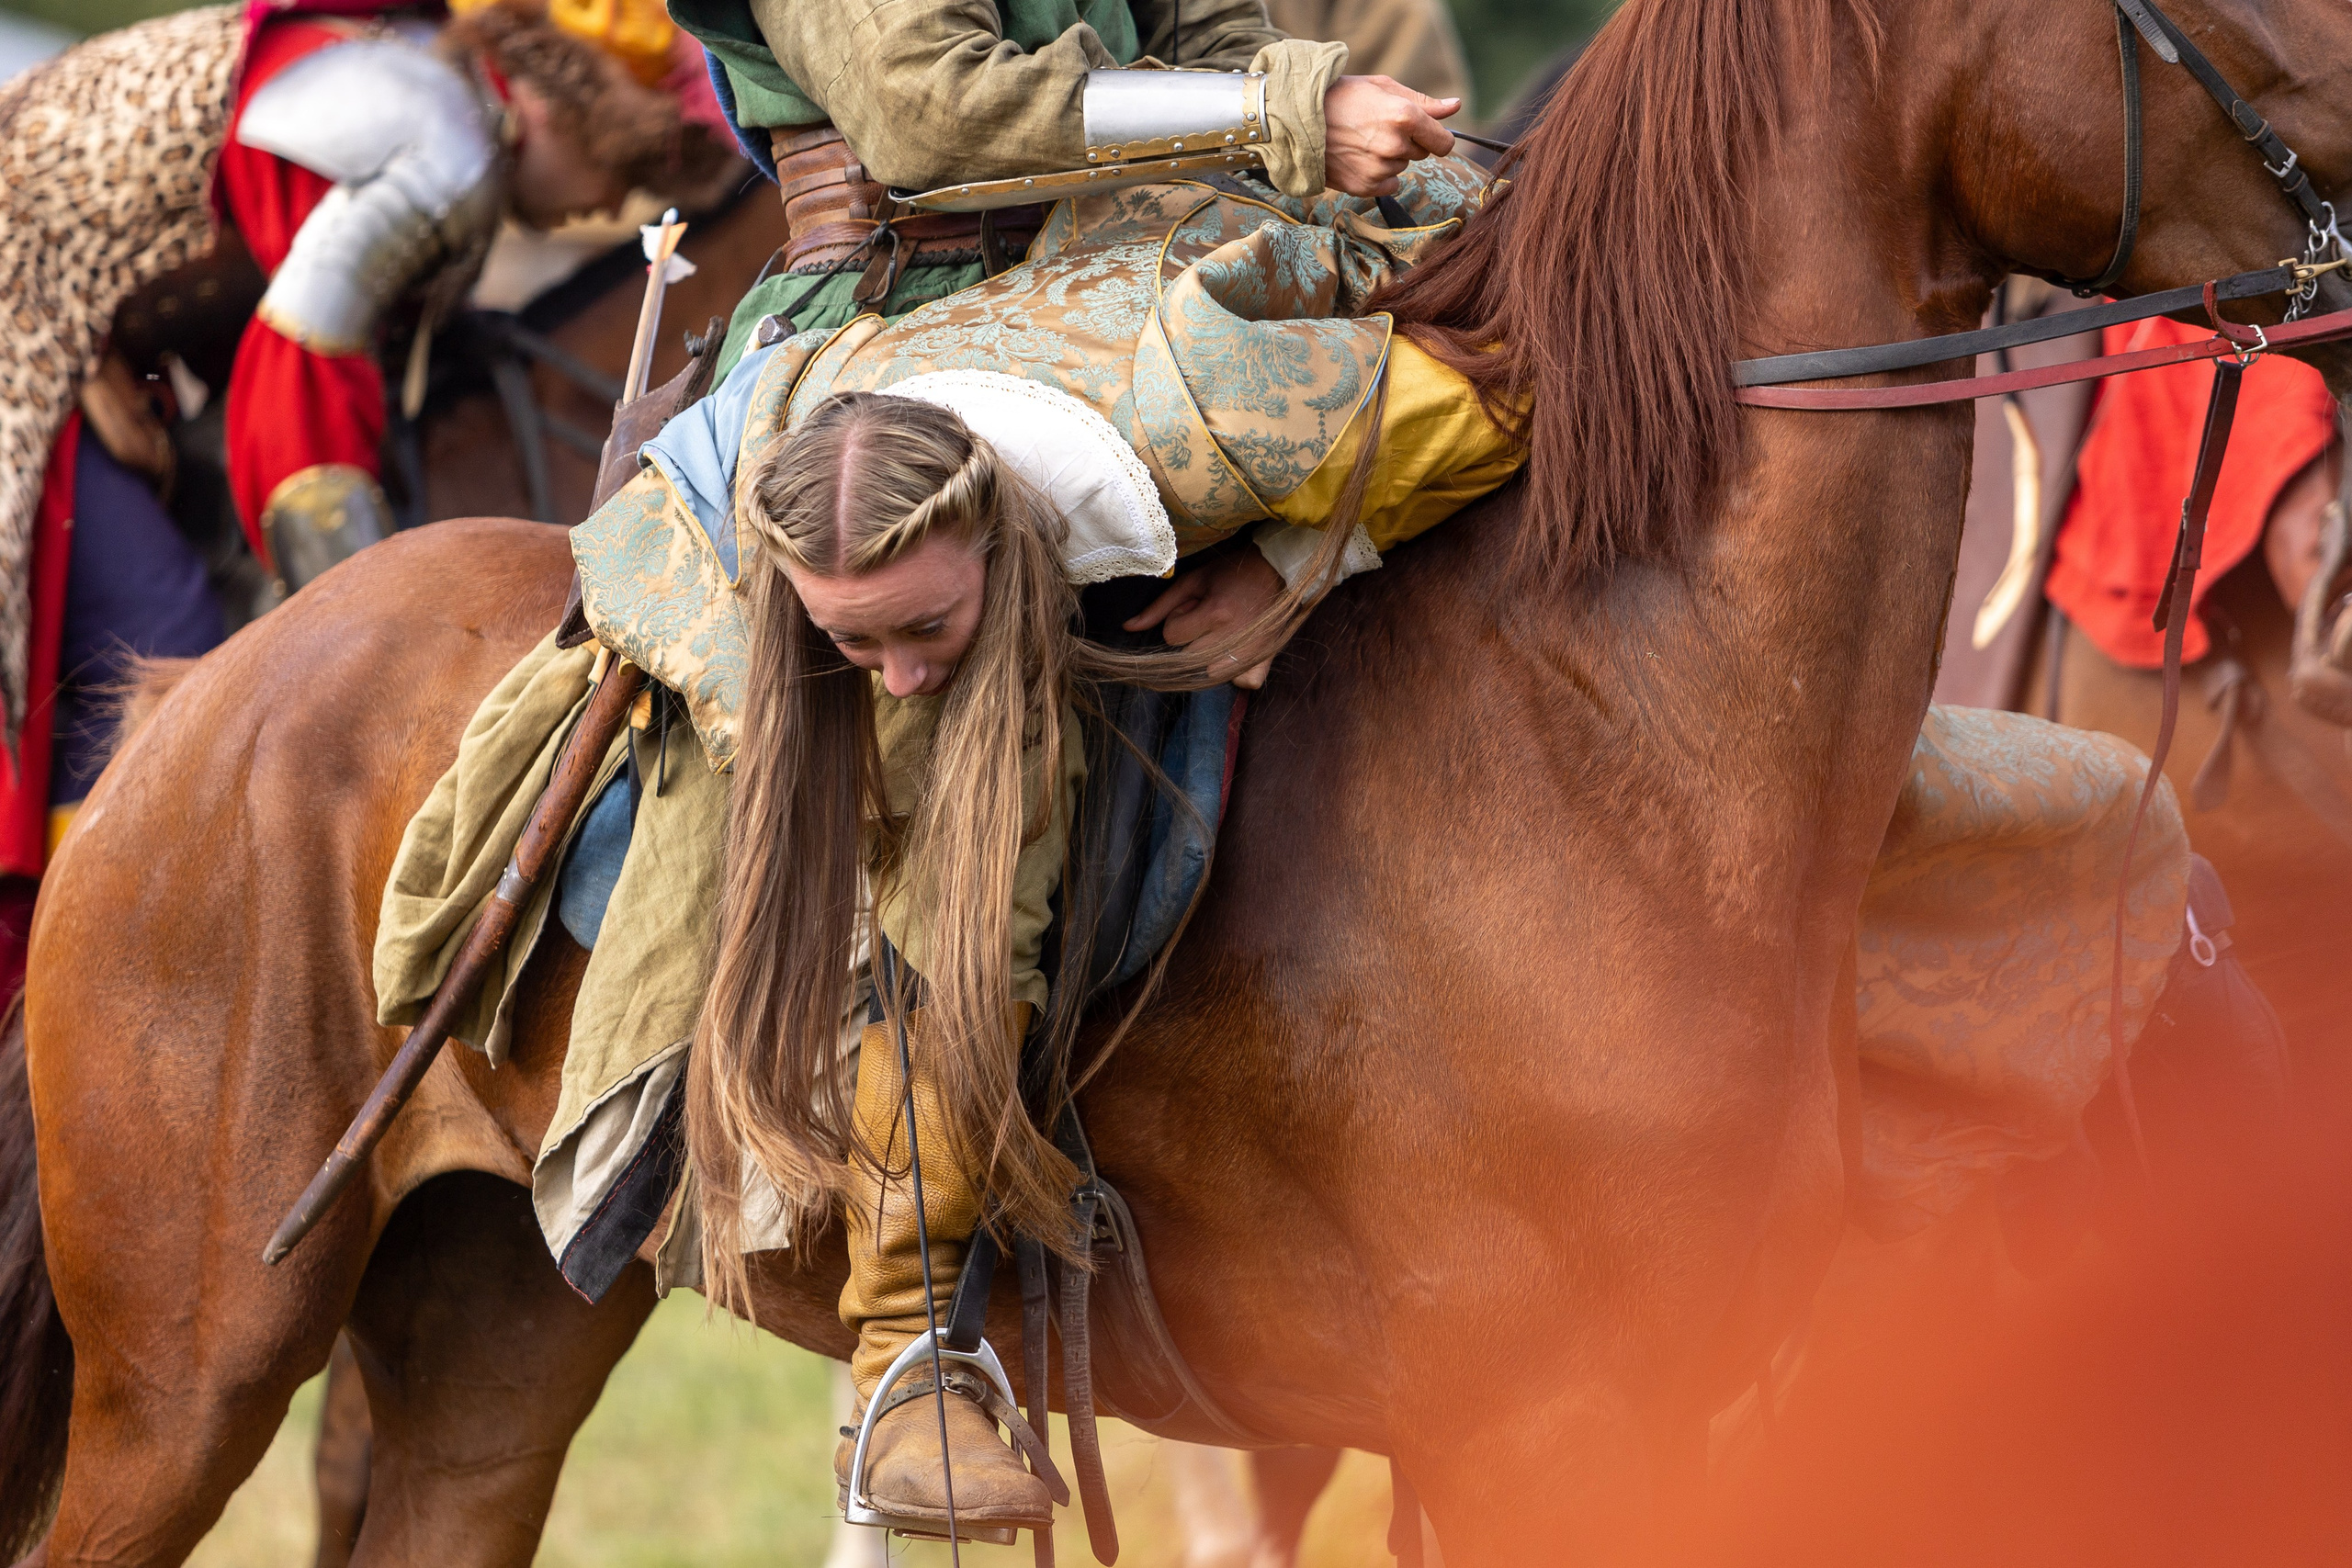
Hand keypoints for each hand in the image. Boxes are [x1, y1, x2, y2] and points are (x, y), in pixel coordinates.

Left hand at [1124, 550, 1288, 688]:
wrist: (1278, 568)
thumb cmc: (1231, 572)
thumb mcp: (1193, 580)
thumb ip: (1159, 606)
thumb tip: (1127, 628)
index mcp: (1216, 613)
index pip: (1173, 636)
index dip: (1178, 621)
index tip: (1194, 607)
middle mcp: (1234, 638)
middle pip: (1188, 658)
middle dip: (1191, 639)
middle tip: (1208, 619)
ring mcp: (1253, 653)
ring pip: (1210, 675)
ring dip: (1208, 659)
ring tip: (1219, 635)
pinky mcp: (1268, 660)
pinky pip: (1244, 683)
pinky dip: (1235, 674)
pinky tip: (1234, 655)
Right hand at [1321, 75, 1458, 197]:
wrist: (1297, 120)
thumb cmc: (1341, 96)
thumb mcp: (1383, 87)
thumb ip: (1423, 102)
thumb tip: (1456, 106)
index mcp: (1404, 117)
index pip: (1444, 142)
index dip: (1438, 137)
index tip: (1428, 134)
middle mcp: (1395, 146)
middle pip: (1421, 153)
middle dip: (1408, 142)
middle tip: (1378, 128)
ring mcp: (1379, 169)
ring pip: (1401, 166)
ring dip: (1389, 157)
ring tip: (1361, 140)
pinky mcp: (1365, 187)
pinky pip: (1388, 184)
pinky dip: (1377, 174)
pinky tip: (1357, 157)